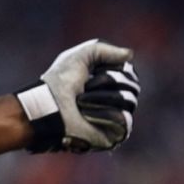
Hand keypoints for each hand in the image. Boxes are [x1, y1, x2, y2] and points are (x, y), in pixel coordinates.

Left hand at [16, 39, 140, 152]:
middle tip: (84, 86)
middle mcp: (116, 98)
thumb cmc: (61, 80)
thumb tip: (130, 55)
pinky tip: (87, 116)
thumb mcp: (81, 55)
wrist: (50, 105)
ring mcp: (117, 116)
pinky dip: (103, 114)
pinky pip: (124, 119)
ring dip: (100, 97)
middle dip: (107, 81)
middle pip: (133, 85)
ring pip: (129, 100)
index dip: (112, 69)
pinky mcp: (115, 133)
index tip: (91, 71)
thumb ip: (105, 49)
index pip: (129, 73)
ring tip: (81, 102)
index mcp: (109, 81)